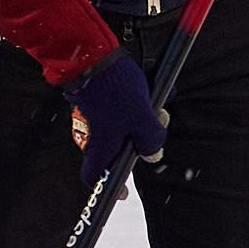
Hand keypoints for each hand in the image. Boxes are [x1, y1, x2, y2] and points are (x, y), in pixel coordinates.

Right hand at [65, 46, 165, 180]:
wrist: (92, 54)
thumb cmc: (114, 89)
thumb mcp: (142, 118)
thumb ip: (150, 140)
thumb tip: (153, 155)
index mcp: (101, 146)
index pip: (96, 175)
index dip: (109, 187)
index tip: (122, 193)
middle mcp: (95, 134)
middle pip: (119, 149)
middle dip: (142, 140)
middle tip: (157, 121)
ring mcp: (96, 116)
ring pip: (124, 126)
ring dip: (143, 117)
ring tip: (155, 99)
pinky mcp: (100, 98)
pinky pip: (122, 108)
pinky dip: (136, 103)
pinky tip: (148, 87)